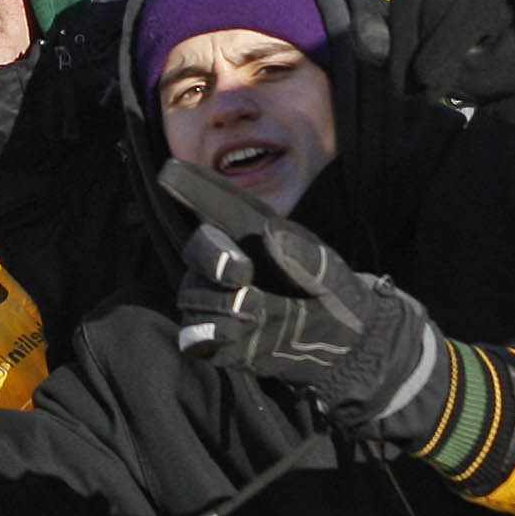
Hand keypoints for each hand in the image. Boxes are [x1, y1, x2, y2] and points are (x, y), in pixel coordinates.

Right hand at [165, 160, 447, 444]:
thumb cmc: (332, 290)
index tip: (169, 171)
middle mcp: (226, 264)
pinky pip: (194, 338)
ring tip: (255, 310)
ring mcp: (218, 302)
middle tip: (241, 271)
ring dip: (218, 302)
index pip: (213, 204)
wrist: (345, 343)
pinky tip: (234, 334)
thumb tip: (268, 238)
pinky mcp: (218, 340)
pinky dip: (207, 335)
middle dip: (211, 257)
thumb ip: (302, 255)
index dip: (189, 187)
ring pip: (192, 295)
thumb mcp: (330, 271)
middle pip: (197, 250)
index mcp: (250, 233)